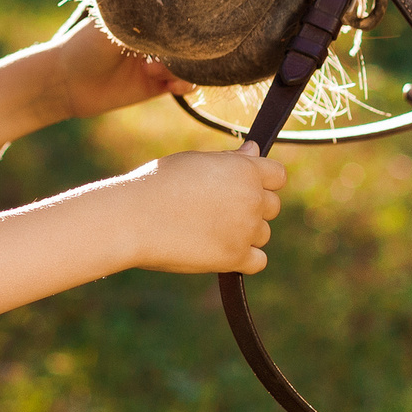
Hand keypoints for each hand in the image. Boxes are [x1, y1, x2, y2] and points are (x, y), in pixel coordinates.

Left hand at [46, 19, 195, 120]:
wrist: (66, 83)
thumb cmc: (84, 47)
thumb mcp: (114, 25)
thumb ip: (145, 22)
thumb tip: (179, 15)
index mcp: (145, 18)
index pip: (179, 15)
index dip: (188, 19)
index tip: (187, 23)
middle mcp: (155, 38)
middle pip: (190, 40)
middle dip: (189, 46)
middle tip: (170, 51)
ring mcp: (159, 61)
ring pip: (191, 63)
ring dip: (181, 67)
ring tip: (152, 70)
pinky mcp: (158, 85)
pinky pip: (185, 84)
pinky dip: (185, 84)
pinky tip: (171, 85)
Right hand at [118, 147, 286, 273]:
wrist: (133, 218)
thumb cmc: (157, 184)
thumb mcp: (194, 162)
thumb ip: (229, 160)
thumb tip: (254, 150)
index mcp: (244, 170)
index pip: (278, 175)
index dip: (262, 180)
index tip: (240, 186)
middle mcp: (251, 199)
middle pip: (272, 206)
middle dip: (251, 207)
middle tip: (215, 209)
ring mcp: (245, 230)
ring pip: (262, 234)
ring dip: (244, 233)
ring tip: (207, 228)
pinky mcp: (235, 258)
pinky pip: (258, 261)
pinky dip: (243, 258)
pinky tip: (218, 249)